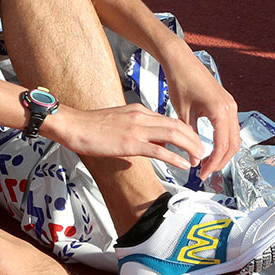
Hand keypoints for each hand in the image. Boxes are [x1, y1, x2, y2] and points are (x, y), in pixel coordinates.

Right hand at [58, 103, 203, 169]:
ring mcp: (135, 129)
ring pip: (172, 134)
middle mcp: (141, 116)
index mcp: (139, 110)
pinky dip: (174, 157)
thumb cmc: (92, 126)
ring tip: (197, 158)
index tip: (193, 143)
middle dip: (194, 139)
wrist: (73, 125)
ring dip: (189, 147)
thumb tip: (157, 144)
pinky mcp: (129, 143)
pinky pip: (157, 150)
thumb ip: (140, 130)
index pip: (170, 120)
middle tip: (201, 152)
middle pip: (177, 125)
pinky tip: (182, 164)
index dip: (186, 132)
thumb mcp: (121, 122)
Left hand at [163, 49, 240, 178]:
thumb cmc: (180, 82)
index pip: (222, 146)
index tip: (203, 174)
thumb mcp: (183, 113)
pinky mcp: (226, 103)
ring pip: (234, 137)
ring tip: (208, 164)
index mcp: (221, 111)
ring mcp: (231, 105)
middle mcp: (231, 109)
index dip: (213, 163)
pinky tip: (210, 148)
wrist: (181, 61)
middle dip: (221, 161)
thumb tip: (195, 157)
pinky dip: (223, 141)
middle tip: (206, 173)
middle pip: (233, 144)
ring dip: (223, 152)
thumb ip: (190, 136)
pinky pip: (229, 128)